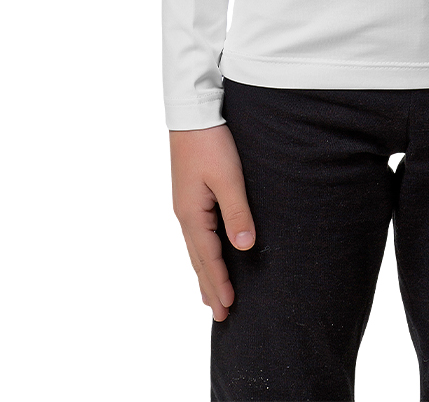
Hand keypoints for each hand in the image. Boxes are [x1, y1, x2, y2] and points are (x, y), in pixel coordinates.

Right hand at [170, 124, 256, 320]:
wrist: (192, 112)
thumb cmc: (211, 142)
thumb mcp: (228, 178)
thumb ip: (236, 213)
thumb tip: (244, 248)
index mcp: (192, 215)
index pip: (208, 258)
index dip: (220, 283)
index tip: (228, 308)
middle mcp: (185, 214)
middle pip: (198, 260)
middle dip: (210, 287)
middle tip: (220, 316)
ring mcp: (185, 205)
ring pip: (196, 249)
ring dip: (204, 273)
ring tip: (211, 296)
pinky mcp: (190, 195)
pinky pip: (196, 235)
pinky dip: (202, 253)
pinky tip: (206, 255)